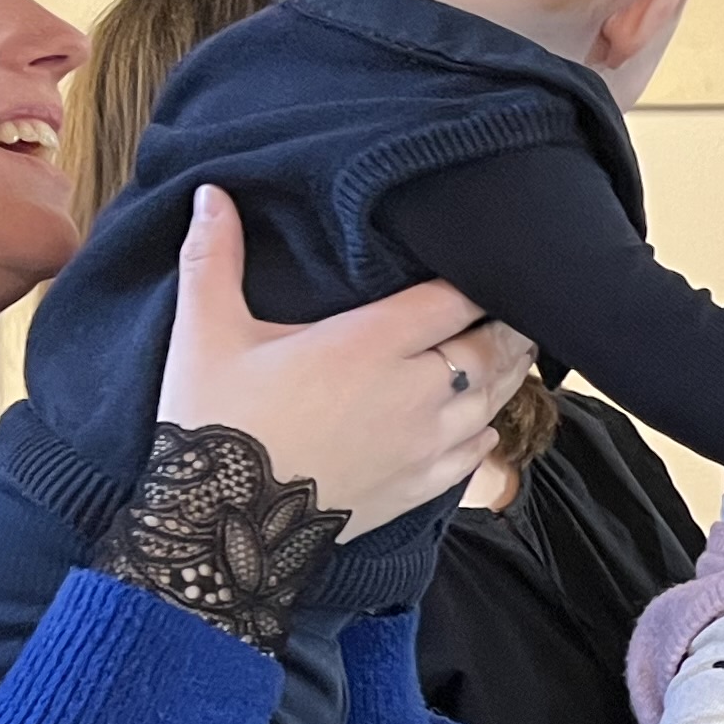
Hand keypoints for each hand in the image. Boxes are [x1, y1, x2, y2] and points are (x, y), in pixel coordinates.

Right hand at [153, 188, 524, 543]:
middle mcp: (413, 391)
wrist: (222, 528)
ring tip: (516, 354)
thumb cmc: (214, 421)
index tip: (484, 269)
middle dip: (505, 327)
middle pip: (487, 350)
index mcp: (370, 342)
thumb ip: (215, 259)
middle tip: (517, 311)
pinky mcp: (419, 487)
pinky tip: (486, 424)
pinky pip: (475, 454)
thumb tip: (212, 194)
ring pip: (491, 401)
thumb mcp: (205, 333)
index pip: (451, 299)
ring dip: (507, 375)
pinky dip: (487, 432)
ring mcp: (423, 444)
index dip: (473, 282)